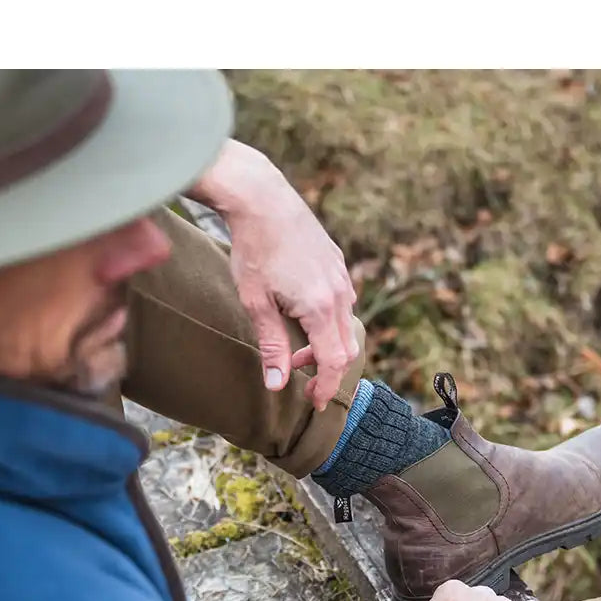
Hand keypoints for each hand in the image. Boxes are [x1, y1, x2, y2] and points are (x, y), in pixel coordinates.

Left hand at [187, 140, 358, 410]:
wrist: (262, 198)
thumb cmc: (253, 250)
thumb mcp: (256, 303)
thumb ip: (271, 346)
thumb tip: (277, 384)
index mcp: (321, 308)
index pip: (334, 362)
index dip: (326, 387)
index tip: (314, 402)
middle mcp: (339, 294)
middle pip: (346, 348)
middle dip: (327, 369)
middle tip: (301, 378)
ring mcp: (341, 277)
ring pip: (346, 325)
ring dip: (327, 344)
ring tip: (297, 346)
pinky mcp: (337, 264)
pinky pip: (342, 303)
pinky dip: (329, 321)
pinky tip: (302, 315)